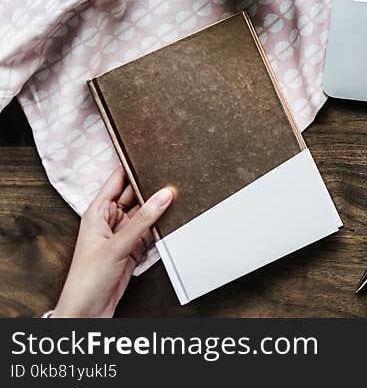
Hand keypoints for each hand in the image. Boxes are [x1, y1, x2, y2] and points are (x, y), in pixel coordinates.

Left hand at [53, 167, 173, 317]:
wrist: (86, 313)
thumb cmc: (86, 280)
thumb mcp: (117, 246)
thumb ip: (142, 220)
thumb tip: (164, 195)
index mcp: (97, 212)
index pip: (118, 179)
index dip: (133, 165)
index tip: (152, 153)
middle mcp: (110, 220)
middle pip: (135, 195)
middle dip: (152, 186)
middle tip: (174, 174)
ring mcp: (122, 235)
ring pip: (146, 213)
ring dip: (159, 207)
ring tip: (179, 194)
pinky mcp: (133, 249)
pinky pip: (151, 230)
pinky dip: (161, 226)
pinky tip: (174, 218)